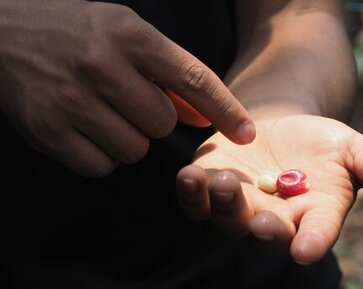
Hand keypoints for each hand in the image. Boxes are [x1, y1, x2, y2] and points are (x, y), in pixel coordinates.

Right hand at [0, 0, 254, 177]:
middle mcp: (101, 65)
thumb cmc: (73, 30)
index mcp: (129, 34)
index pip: (192, 77)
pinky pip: (101, 165)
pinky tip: (82, 126)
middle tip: (126, 98)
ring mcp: (71, 100)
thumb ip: (168, 73)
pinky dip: (100, 154)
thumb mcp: (125, 33)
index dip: (226, 109)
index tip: (248, 133)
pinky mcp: (47, 130)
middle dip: (154, 118)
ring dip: (127, 137)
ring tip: (101, 110)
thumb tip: (203, 115)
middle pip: (163, 124)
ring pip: (134, 148)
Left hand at [177, 115, 362, 263]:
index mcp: (315, 214)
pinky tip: (188, 174)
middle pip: (269, 233)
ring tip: (225, 184)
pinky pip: (198, 198)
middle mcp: (277, 218)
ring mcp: (241, 207)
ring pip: (229, 219)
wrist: (281, 129)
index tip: (307, 249)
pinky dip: (191, 191)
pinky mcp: (212, 187)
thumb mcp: (352, 148)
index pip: (317, 234)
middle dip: (267, 230)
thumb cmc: (322, 144)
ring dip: (224, 207)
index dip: (313, 241)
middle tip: (266, 223)